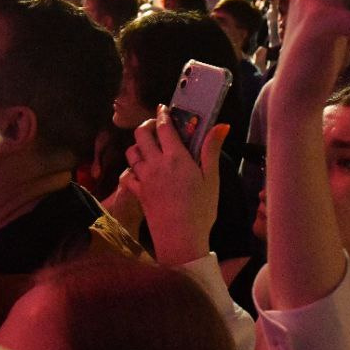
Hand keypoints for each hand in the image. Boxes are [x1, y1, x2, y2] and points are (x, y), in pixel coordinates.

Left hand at [121, 106, 228, 265]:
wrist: (181, 239)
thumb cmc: (201, 210)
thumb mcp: (212, 179)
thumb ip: (212, 150)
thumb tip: (221, 126)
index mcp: (176, 157)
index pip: (164, 127)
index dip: (163, 114)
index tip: (164, 109)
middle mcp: (156, 164)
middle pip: (141, 134)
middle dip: (147, 126)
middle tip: (156, 127)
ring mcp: (144, 178)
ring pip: (131, 152)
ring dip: (138, 146)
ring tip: (148, 148)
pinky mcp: (138, 193)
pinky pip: (127, 174)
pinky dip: (131, 169)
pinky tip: (140, 171)